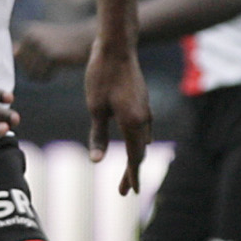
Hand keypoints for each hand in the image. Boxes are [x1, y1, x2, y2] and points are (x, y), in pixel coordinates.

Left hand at [15, 20, 94, 79]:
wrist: (88, 39)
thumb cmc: (68, 42)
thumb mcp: (46, 40)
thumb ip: (29, 45)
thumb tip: (14, 52)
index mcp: (29, 31)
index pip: (18, 58)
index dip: (30, 64)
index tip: (45, 61)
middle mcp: (32, 36)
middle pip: (23, 66)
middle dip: (35, 71)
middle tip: (50, 67)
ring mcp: (41, 45)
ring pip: (31, 72)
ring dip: (41, 76)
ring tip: (53, 70)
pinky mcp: (50, 55)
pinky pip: (41, 75)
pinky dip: (48, 77)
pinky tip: (57, 70)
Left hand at [85, 39, 151, 193]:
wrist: (117, 47)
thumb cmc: (102, 76)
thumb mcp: (95, 108)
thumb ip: (97, 135)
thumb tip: (97, 160)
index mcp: (133, 123)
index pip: (133, 157)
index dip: (131, 176)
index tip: (131, 192)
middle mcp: (143, 119)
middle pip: (140, 152)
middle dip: (133, 172)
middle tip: (126, 191)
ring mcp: (145, 109)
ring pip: (143, 140)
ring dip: (135, 157)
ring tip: (129, 170)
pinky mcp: (142, 101)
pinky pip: (143, 128)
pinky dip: (138, 141)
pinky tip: (135, 142)